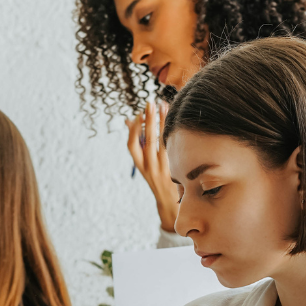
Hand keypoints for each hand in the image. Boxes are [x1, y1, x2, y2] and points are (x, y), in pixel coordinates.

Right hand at [127, 100, 177, 231]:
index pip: (132, 146)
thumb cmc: (156, 177)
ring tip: (164, 106)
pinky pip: (174, 147)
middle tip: (150, 103)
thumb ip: (138, 143)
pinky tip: (175, 120)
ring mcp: (164, 167)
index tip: (137, 115)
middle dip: (149, 120)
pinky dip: (173, 133)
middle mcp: (150, 166)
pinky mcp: (176, 167)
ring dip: (163, 122)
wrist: (170, 202)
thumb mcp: (144, 163)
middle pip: (148, 140)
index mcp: (139, 164)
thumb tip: (129, 120)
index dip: (133, 130)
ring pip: (162, 141)